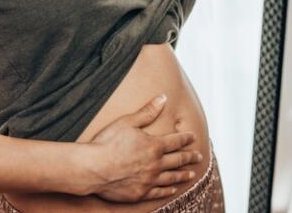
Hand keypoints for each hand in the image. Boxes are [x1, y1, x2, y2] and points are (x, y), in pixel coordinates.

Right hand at [87, 94, 202, 201]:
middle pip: (178, 160)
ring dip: (183, 175)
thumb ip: (148, 111)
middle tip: (199, 157)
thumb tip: (163, 97)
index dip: (186, 138)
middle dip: (190, 157)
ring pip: (171, 177)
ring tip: (191, 174)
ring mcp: (149, 180)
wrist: (93, 168)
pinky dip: (167, 190)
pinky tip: (173, 189)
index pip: (176, 141)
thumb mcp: (128, 122)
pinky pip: (158, 192)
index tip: (193, 137)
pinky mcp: (140, 193)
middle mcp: (156, 164)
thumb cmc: (107, 143)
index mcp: (154, 145)